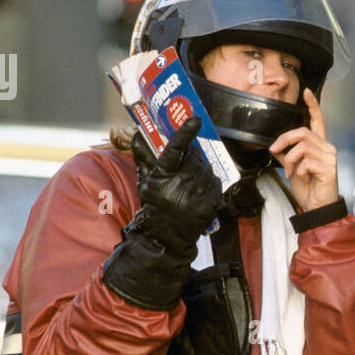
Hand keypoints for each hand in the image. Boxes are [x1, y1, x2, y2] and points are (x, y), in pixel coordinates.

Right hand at [130, 118, 222, 256]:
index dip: (185, 132)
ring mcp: (198, 194)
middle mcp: (182, 184)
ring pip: (207, 167)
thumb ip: (143, 157)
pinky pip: (216, 181)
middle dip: (193, 155)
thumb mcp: (145, 181)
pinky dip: (210, 181)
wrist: (166, 236)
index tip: (195, 119)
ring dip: (202, 168)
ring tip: (192, 178)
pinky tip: (200, 188)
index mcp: (163, 175)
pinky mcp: (211, 203)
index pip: (175, 148)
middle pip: (196, 156)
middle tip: (187, 160)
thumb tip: (139, 133)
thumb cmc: (154, 205)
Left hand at [269, 89, 339, 212]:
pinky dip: (298, 170)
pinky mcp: (330, 169)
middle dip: (284, 139)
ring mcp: (330, 158)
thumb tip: (275, 146)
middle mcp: (328, 148)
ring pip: (302, 147)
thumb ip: (286, 154)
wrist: (316, 207)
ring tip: (288, 171)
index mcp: (320, 145)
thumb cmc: (308, 187)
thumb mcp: (292, 167)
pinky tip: (301, 178)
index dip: (313, 105)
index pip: (318, 120)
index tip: (306, 92)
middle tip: (274, 150)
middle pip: (303, 132)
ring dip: (289, 160)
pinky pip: (306, 162)